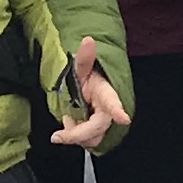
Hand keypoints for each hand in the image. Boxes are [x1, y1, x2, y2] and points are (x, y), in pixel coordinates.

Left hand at [50, 38, 132, 152]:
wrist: (86, 89)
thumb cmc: (86, 79)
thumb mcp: (80, 68)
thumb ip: (84, 58)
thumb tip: (88, 40)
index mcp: (106, 92)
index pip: (113, 101)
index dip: (118, 110)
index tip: (123, 118)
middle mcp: (108, 110)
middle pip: (97, 127)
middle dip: (78, 134)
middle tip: (58, 136)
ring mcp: (104, 123)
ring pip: (93, 138)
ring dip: (76, 134)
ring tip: (69, 120)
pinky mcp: (99, 133)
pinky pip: (89, 142)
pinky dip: (77, 137)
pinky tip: (72, 126)